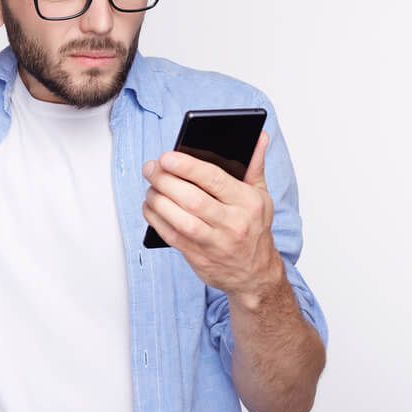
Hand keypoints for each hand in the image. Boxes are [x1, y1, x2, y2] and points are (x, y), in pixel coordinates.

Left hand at [141, 130, 283, 305]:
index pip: (214, 179)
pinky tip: (150, 206)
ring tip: (150, 187)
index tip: (167, 157)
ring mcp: (215, 243)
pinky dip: (155, 220)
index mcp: (247, 203)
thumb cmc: (254, 228)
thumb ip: (255, 165)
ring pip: (180, 219)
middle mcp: (232, 223)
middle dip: (165, 180)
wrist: (255, 275)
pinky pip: (171, 236)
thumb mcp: (261, 196)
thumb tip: (259, 136)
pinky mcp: (199, 258)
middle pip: (192, 199)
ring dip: (158, 200)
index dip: (187, 167)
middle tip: (151, 168)